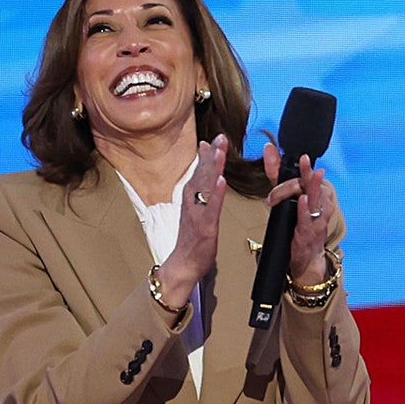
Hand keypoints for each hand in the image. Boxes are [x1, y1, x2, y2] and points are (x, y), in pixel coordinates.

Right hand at [156, 135, 227, 309]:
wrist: (183, 265)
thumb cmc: (191, 240)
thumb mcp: (196, 212)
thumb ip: (201, 194)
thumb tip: (208, 177)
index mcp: (192, 199)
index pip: (200, 172)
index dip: (206, 155)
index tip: (213, 139)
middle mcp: (193, 203)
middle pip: (203, 174)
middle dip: (212, 155)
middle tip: (219, 138)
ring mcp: (198, 214)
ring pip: (206, 187)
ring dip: (213, 167)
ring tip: (219, 151)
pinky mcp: (205, 227)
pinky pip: (211, 208)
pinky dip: (216, 193)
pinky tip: (221, 181)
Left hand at [263, 142, 334, 286]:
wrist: (307, 258)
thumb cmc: (298, 225)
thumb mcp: (286, 196)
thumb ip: (277, 173)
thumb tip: (269, 148)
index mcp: (317, 192)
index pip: (309, 175)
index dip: (302, 167)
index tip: (294, 155)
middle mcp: (321, 203)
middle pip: (313, 185)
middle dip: (307, 173)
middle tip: (304, 159)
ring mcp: (318, 218)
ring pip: (314, 199)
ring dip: (308, 188)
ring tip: (310, 173)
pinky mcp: (310, 233)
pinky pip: (309, 219)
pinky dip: (306, 209)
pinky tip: (304, 200)